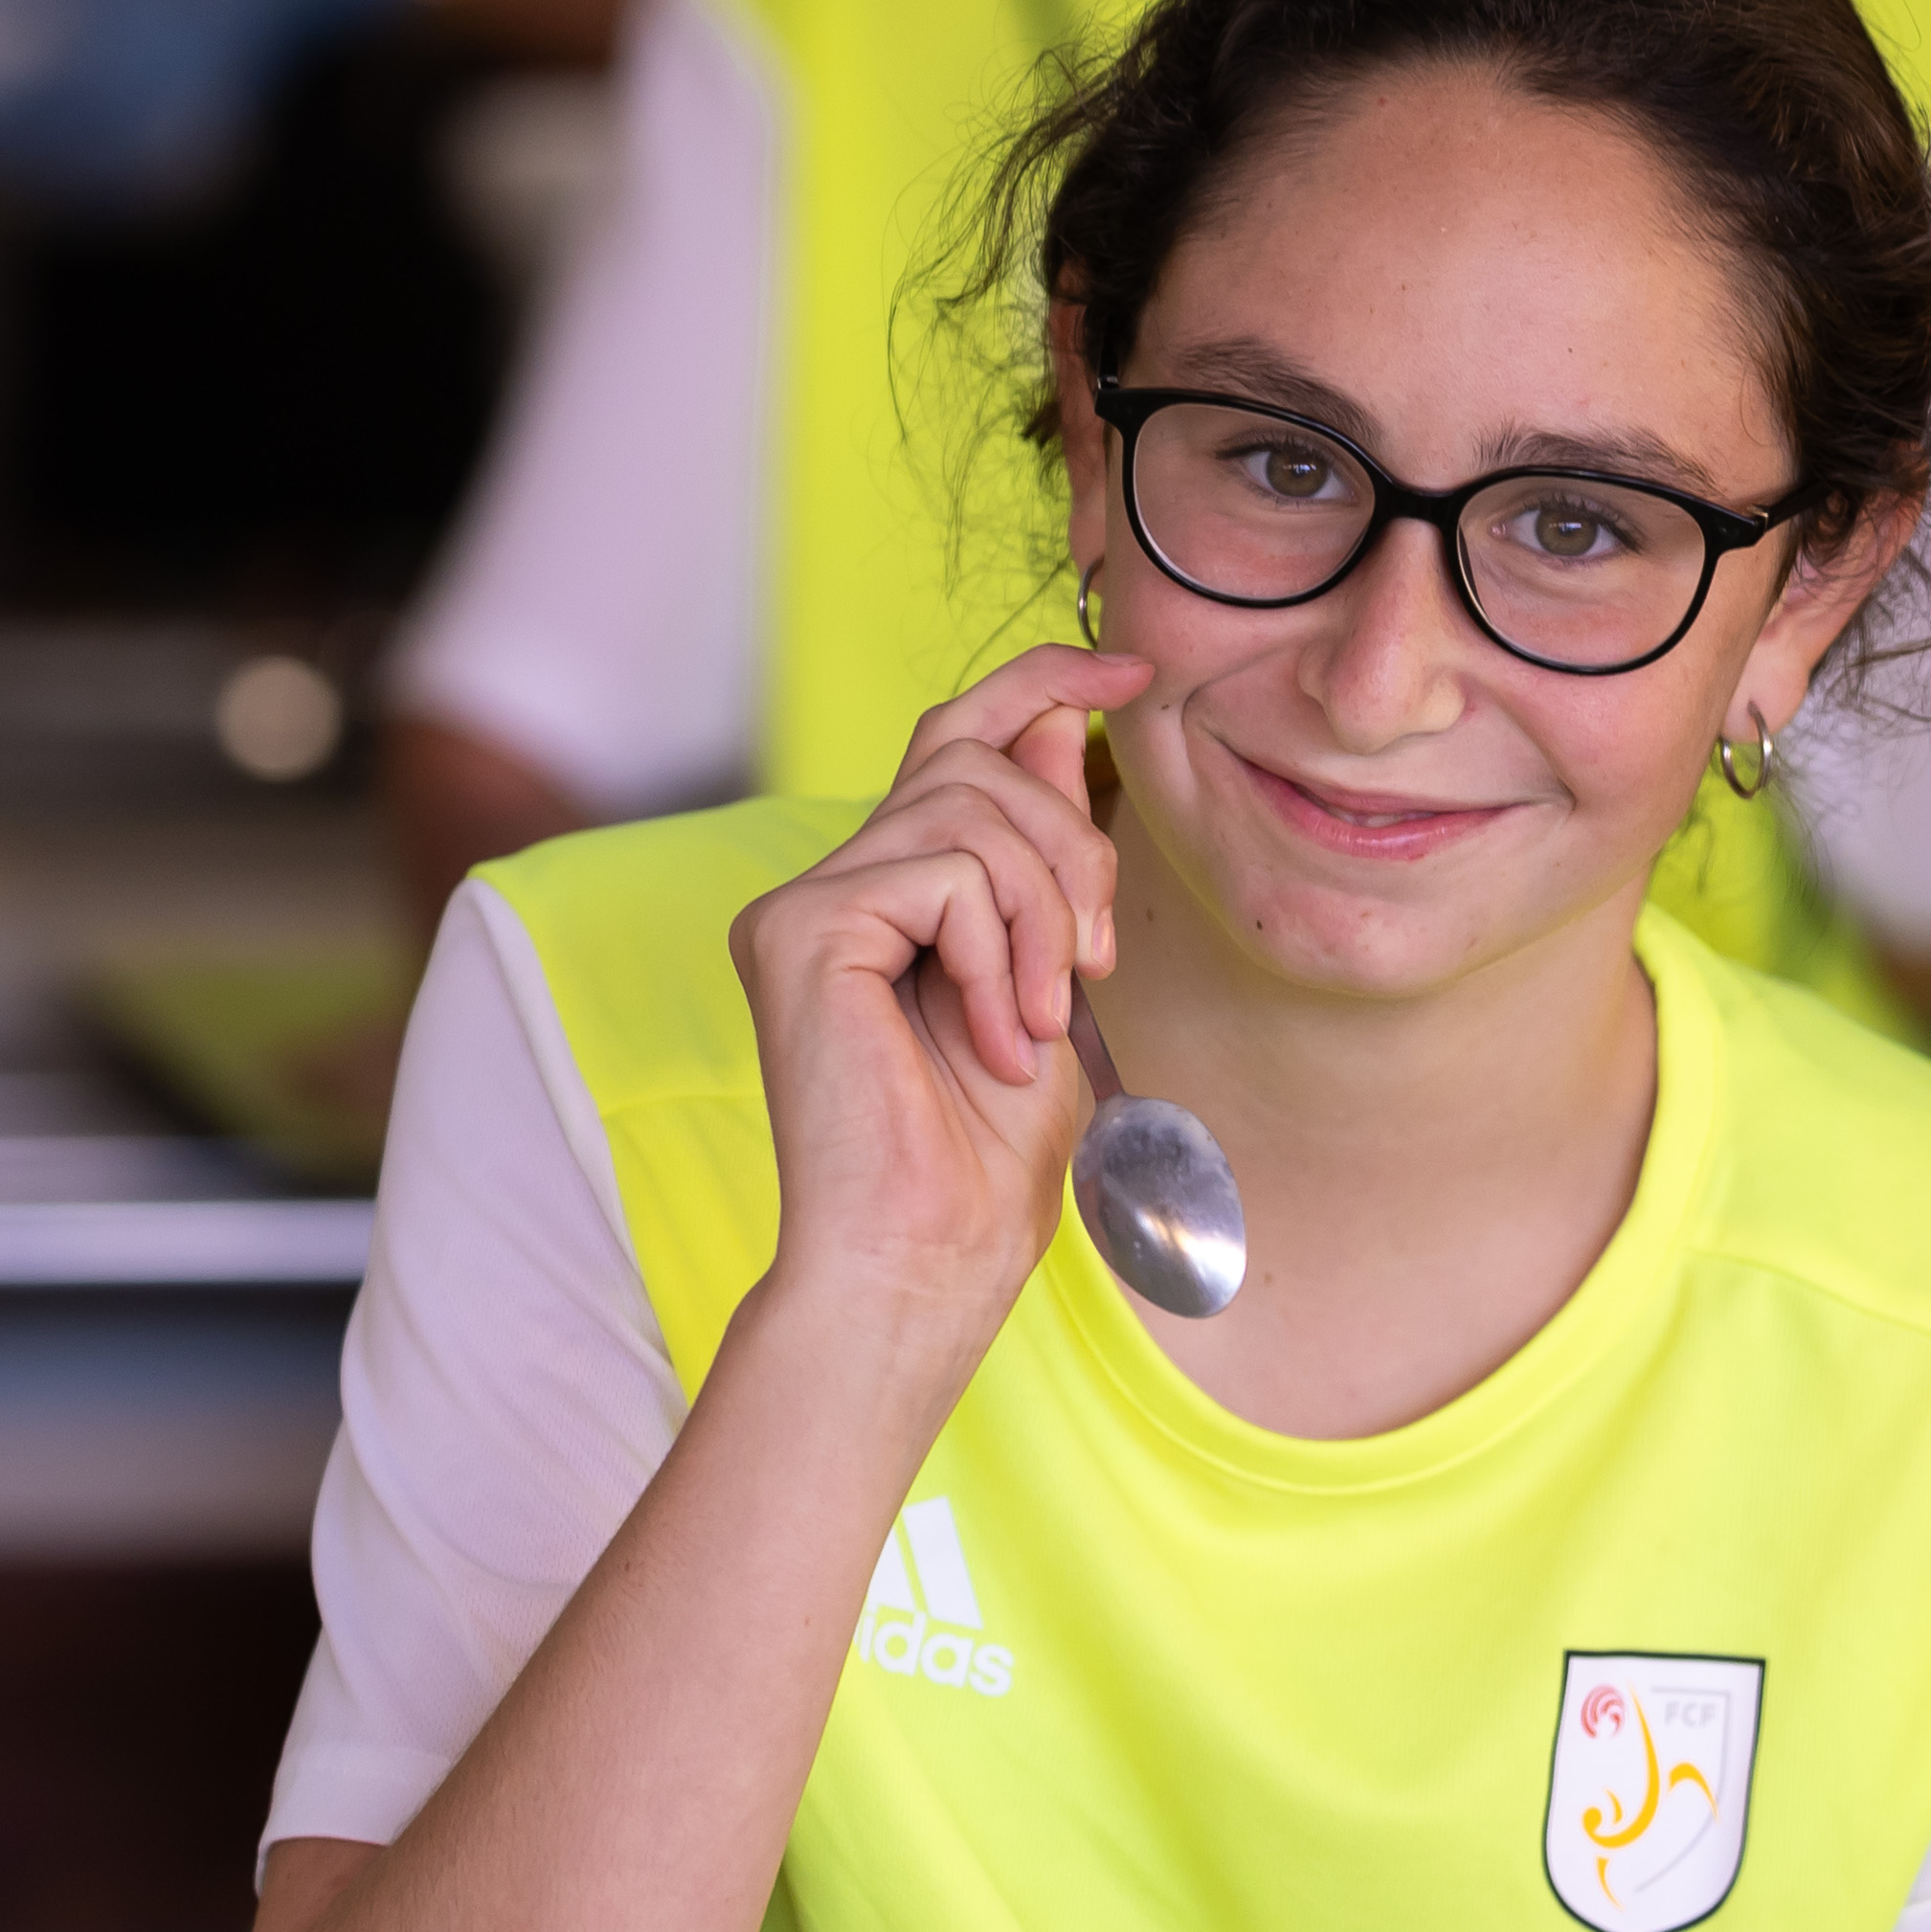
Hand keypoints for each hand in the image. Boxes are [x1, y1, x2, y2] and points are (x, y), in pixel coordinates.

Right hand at [731, 648, 1150, 1361]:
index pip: (956, 733)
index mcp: (886, 893)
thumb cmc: (986, 1158)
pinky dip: (998, 954)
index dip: (1042, 677)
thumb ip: (1044, 860)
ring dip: (1048, 914)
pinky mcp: (797, 929)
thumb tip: (1057, 719)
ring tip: (1044, 1020)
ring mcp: (803, 903)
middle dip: (1072, 844)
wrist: (926, 1261)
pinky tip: (996, 1038)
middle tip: (1098, 964)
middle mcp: (831, 885)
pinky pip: (941, 873)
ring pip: (970, 809)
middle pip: (975, 757)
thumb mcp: (1051, 977)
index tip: (1133, 670)